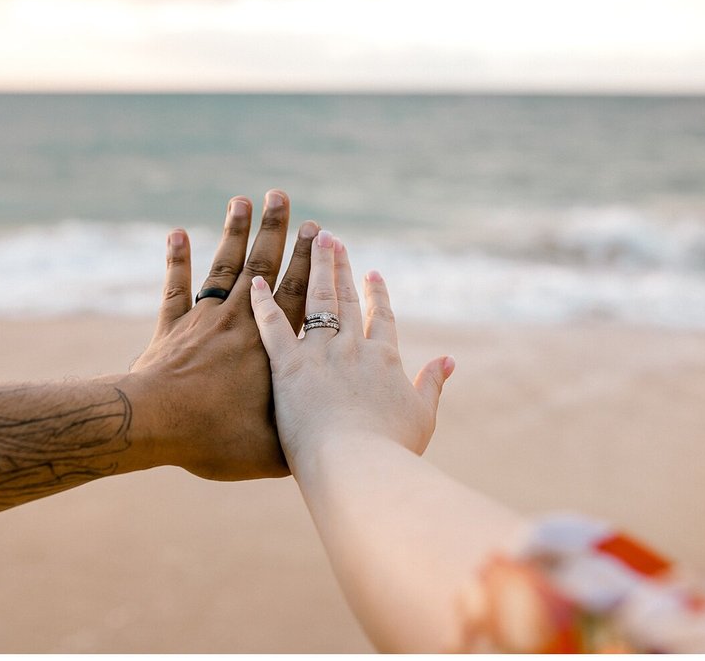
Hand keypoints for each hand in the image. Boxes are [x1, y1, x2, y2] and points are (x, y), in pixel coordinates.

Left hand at [130, 190, 318, 479]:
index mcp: (269, 348)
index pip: (297, 295)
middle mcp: (238, 323)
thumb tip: (334, 433)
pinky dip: (175, 259)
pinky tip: (175, 232)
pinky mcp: (170, 328)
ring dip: (232, 232)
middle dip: (275, 231)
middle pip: (261, 267)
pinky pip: (175, 287)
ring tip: (242, 199)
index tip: (319, 230)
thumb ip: (304, 435)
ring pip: (223, 268)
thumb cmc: (215, 438)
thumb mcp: (273, 450)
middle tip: (282, 197)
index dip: (309, 262)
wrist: (153, 425)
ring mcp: (203, 321)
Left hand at [249, 230, 454, 475]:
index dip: (376, 293)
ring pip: (315, 300)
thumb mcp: (422, 418)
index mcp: (384, 359)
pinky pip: (272, 325)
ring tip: (310, 240)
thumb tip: (448, 361)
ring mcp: (320, 353)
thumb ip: (433, 386)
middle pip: (345, 299)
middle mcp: (353, 347)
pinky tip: (256, 280)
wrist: (358, 464)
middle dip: (338, 267)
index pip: (380, 318)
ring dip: (313, 266)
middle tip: (331, 239)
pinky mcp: (288, 365)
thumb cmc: (391, 451)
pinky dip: (263, 302)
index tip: (371, 272)